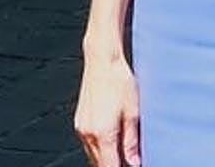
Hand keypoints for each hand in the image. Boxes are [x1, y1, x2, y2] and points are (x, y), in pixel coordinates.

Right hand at [75, 51, 141, 166]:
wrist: (102, 58)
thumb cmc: (118, 79)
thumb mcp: (133, 112)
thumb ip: (132, 142)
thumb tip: (134, 162)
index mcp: (103, 133)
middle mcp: (88, 133)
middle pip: (100, 165)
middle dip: (114, 166)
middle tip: (130, 161)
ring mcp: (81, 127)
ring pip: (93, 156)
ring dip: (106, 159)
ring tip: (123, 154)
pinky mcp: (79, 121)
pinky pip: (89, 144)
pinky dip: (100, 149)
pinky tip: (112, 143)